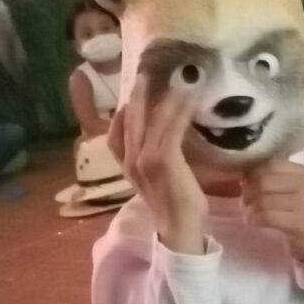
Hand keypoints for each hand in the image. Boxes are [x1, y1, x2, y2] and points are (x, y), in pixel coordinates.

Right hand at [108, 81, 206, 254]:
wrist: (179, 230)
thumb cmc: (173, 204)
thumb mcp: (157, 179)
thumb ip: (154, 158)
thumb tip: (164, 136)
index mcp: (127, 167)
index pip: (115, 136)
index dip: (121, 114)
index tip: (130, 95)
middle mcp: (131, 161)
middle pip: (130, 121)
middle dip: (137, 96)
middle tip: (145, 74)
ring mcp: (145, 160)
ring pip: (151, 121)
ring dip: (163, 98)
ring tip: (174, 80)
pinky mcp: (163, 159)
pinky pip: (170, 128)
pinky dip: (179, 110)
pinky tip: (189, 98)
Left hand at [241, 161, 303, 265]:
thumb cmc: (299, 211)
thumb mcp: (289, 189)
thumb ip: (271, 178)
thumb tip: (244, 176)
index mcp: (301, 172)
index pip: (270, 165)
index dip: (252, 174)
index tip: (244, 185)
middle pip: (264, 182)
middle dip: (248, 193)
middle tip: (245, 203)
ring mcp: (303, 204)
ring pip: (263, 200)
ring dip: (249, 208)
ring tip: (248, 214)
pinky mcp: (298, 223)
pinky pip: (266, 216)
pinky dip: (254, 219)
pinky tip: (252, 223)